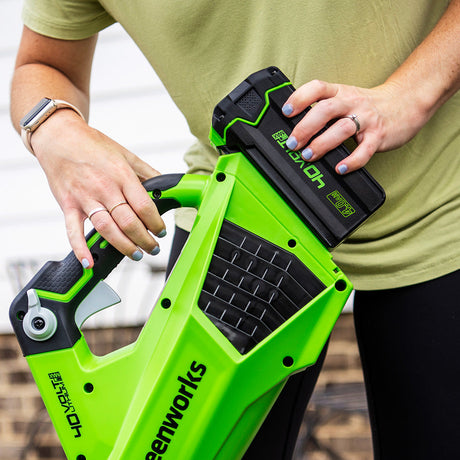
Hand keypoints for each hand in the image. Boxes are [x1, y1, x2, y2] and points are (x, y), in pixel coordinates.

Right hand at [31, 109, 164, 267]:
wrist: (58, 136)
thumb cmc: (92, 145)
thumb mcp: (126, 153)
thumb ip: (147, 172)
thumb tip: (164, 187)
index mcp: (122, 175)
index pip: (144, 206)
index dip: (156, 223)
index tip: (161, 231)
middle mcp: (104, 187)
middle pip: (128, 221)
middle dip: (144, 239)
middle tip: (153, 247)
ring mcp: (84, 197)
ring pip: (107, 228)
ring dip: (123, 246)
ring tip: (136, 254)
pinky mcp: (68, 205)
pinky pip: (73, 231)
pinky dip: (80, 248)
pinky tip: (90, 262)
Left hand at [281, 79, 428, 173]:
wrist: (407, 102)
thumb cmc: (368, 105)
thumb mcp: (345, 98)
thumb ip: (323, 109)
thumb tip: (294, 128)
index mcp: (341, 92)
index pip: (318, 88)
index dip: (300, 98)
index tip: (286, 112)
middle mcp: (352, 103)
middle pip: (326, 109)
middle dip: (305, 127)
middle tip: (293, 143)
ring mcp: (367, 119)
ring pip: (342, 129)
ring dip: (322, 143)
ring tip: (309, 156)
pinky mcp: (379, 136)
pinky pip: (364, 150)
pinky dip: (352, 161)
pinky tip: (340, 168)